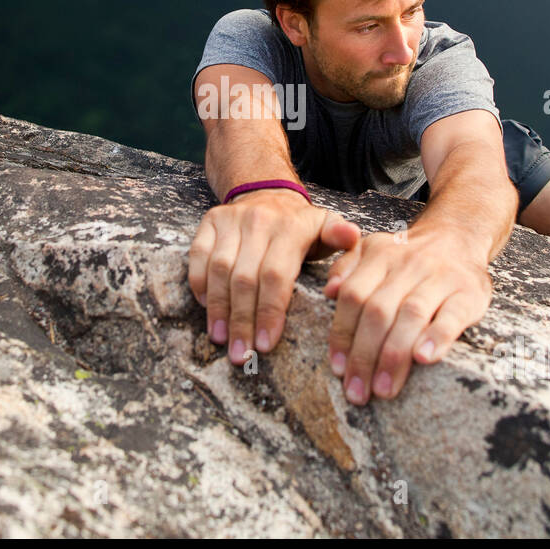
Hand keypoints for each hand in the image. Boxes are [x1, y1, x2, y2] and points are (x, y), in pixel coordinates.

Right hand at [188, 189, 361, 365]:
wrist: (269, 194)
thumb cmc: (302, 227)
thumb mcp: (328, 229)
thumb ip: (343, 238)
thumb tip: (351, 236)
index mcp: (291, 228)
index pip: (276, 276)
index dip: (269, 312)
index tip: (266, 345)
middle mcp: (259, 221)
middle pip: (245, 279)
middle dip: (242, 321)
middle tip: (241, 354)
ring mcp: (231, 220)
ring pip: (219, 270)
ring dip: (218, 309)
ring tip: (221, 339)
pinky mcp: (211, 221)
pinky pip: (198, 255)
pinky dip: (199, 283)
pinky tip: (205, 307)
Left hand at [323, 223, 491, 403]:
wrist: (458, 237)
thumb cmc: (406, 257)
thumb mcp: (372, 251)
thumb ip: (346, 267)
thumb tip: (330, 291)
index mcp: (379, 256)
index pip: (354, 296)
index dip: (343, 334)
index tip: (337, 369)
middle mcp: (408, 265)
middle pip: (379, 311)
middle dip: (364, 356)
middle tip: (357, 393)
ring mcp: (440, 277)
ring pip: (411, 316)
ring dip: (394, 355)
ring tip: (384, 389)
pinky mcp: (469, 293)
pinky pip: (451, 316)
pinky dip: (436, 337)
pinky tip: (423, 359)